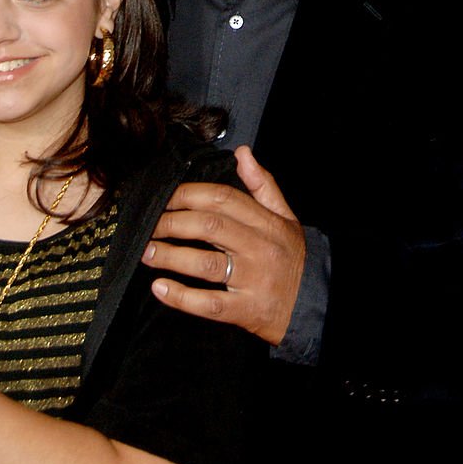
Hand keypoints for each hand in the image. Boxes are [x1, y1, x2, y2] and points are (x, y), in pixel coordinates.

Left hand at [142, 146, 305, 344]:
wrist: (316, 304)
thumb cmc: (293, 258)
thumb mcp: (285, 217)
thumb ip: (263, 185)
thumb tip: (242, 153)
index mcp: (266, 222)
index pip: (222, 198)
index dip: (188, 195)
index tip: (165, 197)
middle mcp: (259, 248)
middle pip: (209, 227)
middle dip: (172, 223)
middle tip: (149, 225)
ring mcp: (253, 280)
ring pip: (205, 264)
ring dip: (170, 256)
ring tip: (146, 252)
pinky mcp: (246, 310)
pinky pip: (209, 304)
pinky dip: (181, 297)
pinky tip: (160, 287)